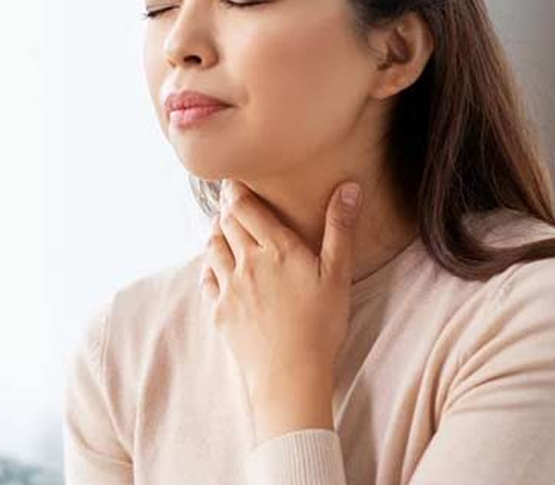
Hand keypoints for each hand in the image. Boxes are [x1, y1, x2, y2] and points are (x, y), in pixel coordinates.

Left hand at [200, 179, 362, 405]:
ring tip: (221, 225)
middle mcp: (247, 262)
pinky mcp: (220, 311)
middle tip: (229, 197)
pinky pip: (206, 278)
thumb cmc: (320, 325)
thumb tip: (348, 188)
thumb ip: (340, 229)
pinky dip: (208, 265)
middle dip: (226, 207)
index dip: (238, 190)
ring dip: (215, 232)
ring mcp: (230, 287)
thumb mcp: (338, 275)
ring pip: (212, 247)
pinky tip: (214, 265)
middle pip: (227, 223)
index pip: (246, 208)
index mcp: (276, 249)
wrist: (290, 375)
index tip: (236, 180)